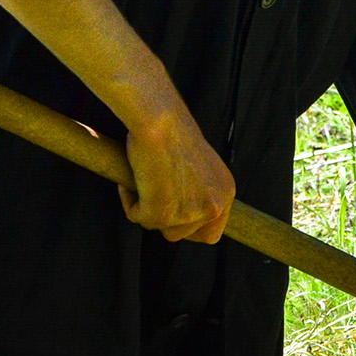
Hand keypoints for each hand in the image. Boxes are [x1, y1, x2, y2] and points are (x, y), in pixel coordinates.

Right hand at [120, 105, 235, 242]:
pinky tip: (131, 181)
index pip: (211, 234)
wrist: (160, 120)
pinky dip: (130, 202)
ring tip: (143, 182)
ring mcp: (188, 214)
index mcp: (225, 194)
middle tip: (153, 195)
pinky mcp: (160, 214)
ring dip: (147, 209)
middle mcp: (213, 207)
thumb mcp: (201, 167)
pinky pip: (136, 218)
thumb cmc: (174, 133)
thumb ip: (199, 191)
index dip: (190, 230)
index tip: (173, 218)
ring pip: (159, 228)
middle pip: (182, 235)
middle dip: (165, 219)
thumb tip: (183, 212)